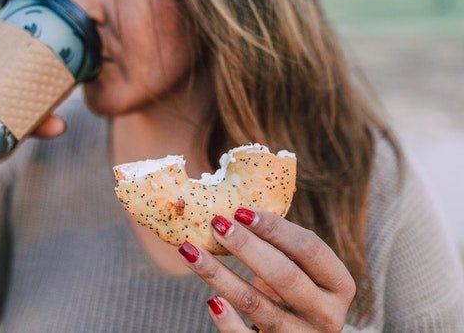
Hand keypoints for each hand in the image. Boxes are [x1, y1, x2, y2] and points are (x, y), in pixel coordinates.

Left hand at [178, 209, 355, 331]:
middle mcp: (327, 315)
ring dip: (220, 276)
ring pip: (256, 306)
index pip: (310, 249)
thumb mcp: (300, 271)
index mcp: (338, 285)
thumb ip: (280, 245)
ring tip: (191, 252)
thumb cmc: (295, 294)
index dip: (276, 228)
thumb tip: (234, 209)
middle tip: (216, 223)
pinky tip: (209, 300)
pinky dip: (227, 320)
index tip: (241, 210)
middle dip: (246, 247)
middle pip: (284, 276)